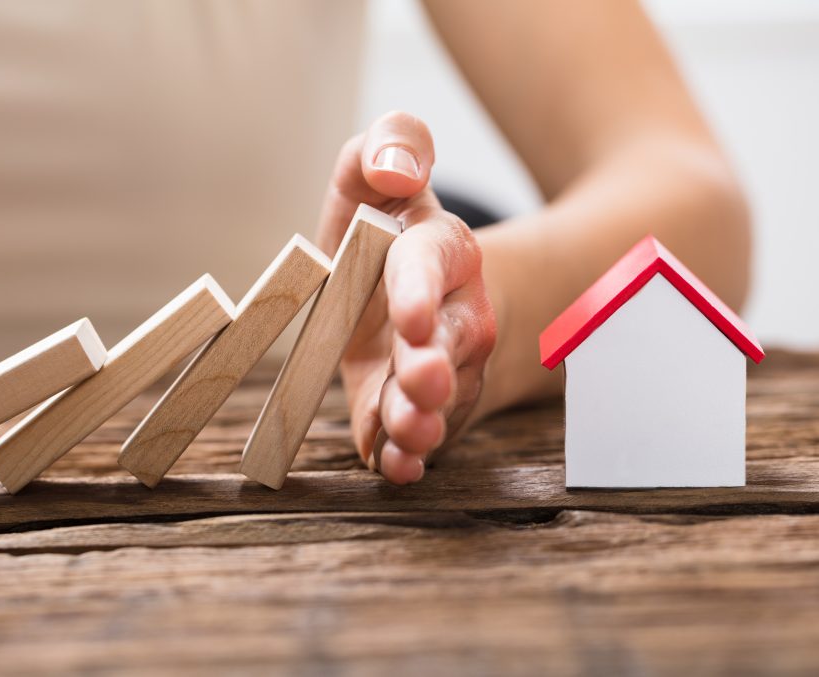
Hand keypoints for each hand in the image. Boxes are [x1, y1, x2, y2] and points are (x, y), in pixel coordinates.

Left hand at [316, 111, 496, 484]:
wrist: (415, 294)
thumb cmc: (386, 233)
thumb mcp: (375, 176)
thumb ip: (389, 145)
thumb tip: (396, 166)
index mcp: (440, 250)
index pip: (435, 263)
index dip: (423, 289)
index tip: (411, 316)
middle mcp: (454, 313)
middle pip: (454, 340)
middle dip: (436, 363)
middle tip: (421, 381)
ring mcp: (443, 368)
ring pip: (443, 397)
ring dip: (424, 417)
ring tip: (410, 433)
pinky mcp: (420, 409)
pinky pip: (419, 435)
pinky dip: (406, 455)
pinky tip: (394, 467)